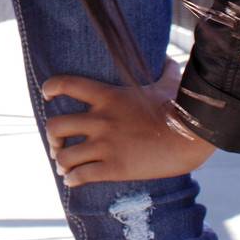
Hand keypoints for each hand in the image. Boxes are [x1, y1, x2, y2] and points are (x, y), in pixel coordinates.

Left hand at [40, 57, 216, 185]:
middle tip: (58, 144)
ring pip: (64, 156)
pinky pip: (81, 176)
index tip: (47, 95)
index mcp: (108, 96)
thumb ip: (164, 69)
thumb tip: (170, 58)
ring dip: (61, 162)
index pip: (66, 84)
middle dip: (52, 137)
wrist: (192, 135)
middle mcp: (100, 120)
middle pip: (55, 126)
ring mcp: (106, 145)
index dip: (50, 88)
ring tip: (65, 167)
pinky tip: (74, 181)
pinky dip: (73, 180)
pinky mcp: (114, 168)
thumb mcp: (169, 82)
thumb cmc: (181, 108)